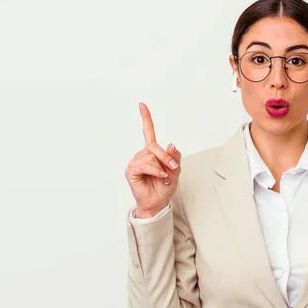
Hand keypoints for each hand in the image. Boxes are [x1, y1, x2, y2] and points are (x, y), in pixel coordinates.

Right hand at [125, 102, 181, 217]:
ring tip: (165, 177)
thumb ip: (174, 157)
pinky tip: (160, 177)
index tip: (141, 105)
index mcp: (152, 152)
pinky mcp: (131, 170)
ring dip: (161, 166)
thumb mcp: (175, 171)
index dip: (146, 119)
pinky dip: (155, 170)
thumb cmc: (165, 187)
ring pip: (150, 156)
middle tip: (173, 167)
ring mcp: (136, 162)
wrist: (158, 202)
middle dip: (166, 156)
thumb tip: (171, 144)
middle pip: (154, 146)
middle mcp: (142, 154)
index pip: (148, 132)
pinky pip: (145, 165)